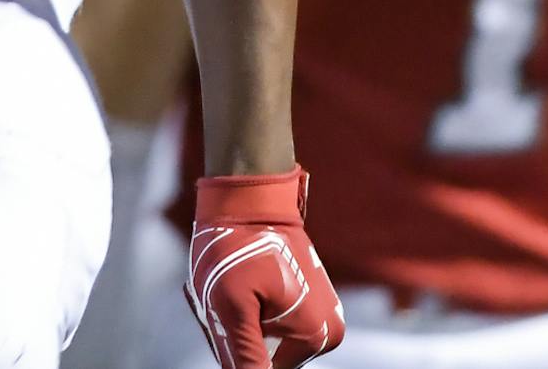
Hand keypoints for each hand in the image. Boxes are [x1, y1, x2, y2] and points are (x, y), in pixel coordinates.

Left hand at [186, 166, 343, 367]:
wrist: (249, 194)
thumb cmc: (236, 246)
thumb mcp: (229, 305)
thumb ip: (243, 356)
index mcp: (314, 337)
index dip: (233, 346)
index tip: (222, 313)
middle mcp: (328, 331)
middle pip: (267, 355)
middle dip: (236, 332)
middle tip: (219, 295)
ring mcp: (323, 313)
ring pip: (267, 337)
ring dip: (240, 317)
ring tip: (228, 282)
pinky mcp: (311, 298)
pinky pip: (275, 318)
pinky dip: (249, 305)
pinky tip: (238, 278)